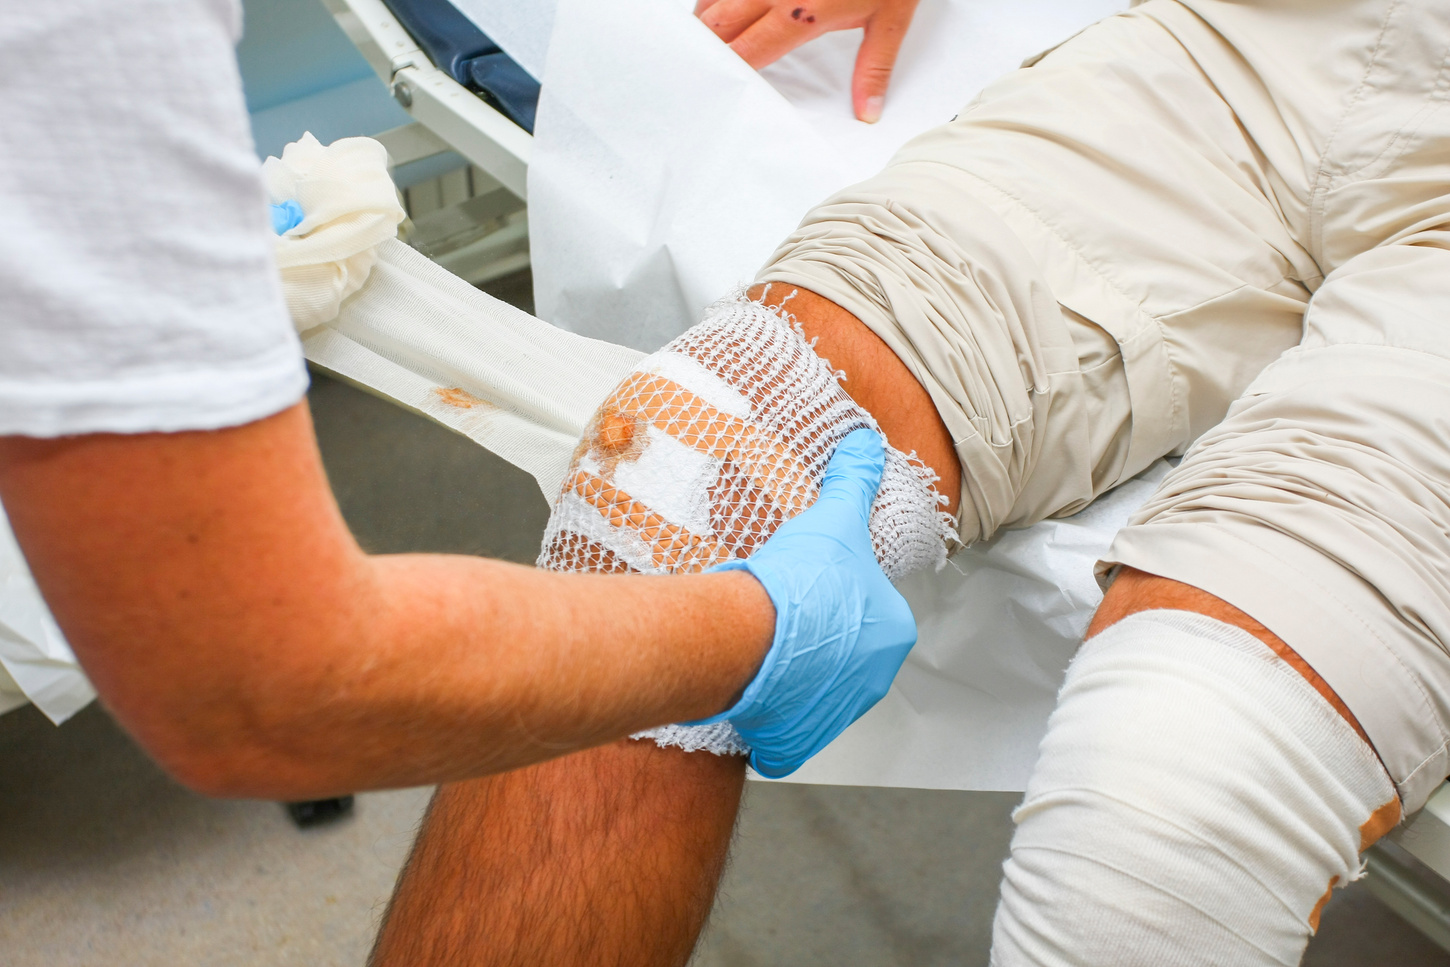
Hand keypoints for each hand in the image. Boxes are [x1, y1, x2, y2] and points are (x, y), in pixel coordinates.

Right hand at [695, 0, 921, 121]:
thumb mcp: (889, 21)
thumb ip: (873, 70)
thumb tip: (867, 113)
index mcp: (801, 15)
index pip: (747, 52)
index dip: (727, 72)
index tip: (716, 87)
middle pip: (719, 24)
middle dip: (705, 47)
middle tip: (697, 66)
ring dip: (704, 17)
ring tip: (701, 36)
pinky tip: (716, 5)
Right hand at [696, 428, 917, 776]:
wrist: (752, 633)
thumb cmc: (801, 582)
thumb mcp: (835, 517)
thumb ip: (855, 481)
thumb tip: (866, 444)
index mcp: (893, 632)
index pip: (868, 610)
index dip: (835, 594)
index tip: (807, 587)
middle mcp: (873, 679)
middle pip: (841, 653)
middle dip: (815, 637)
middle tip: (781, 613)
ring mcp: (834, 714)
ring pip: (813, 689)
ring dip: (790, 672)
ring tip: (761, 643)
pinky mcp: (796, 740)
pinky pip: (784, 729)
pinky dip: (768, 714)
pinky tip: (749, 683)